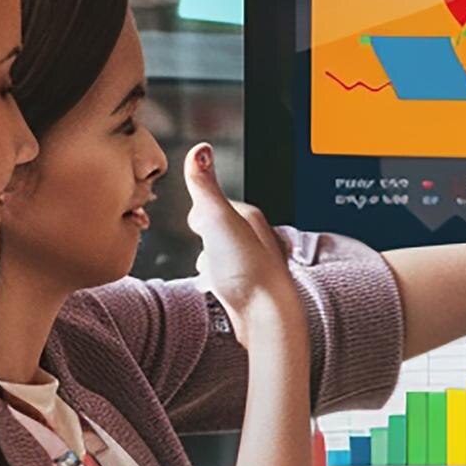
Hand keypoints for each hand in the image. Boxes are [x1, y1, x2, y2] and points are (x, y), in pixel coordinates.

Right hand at [186, 144, 300, 347]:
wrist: (266, 316)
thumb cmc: (246, 269)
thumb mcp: (217, 219)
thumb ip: (204, 186)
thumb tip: (200, 149)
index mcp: (252, 216)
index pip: (212, 205)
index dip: (199, 218)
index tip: (199, 226)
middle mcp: (258, 237)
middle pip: (212, 231)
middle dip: (203, 242)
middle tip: (212, 254)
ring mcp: (255, 263)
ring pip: (217, 255)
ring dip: (208, 265)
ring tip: (219, 275)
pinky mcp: (251, 287)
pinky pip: (223, 277)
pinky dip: (217, 282)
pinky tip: (221, 290)